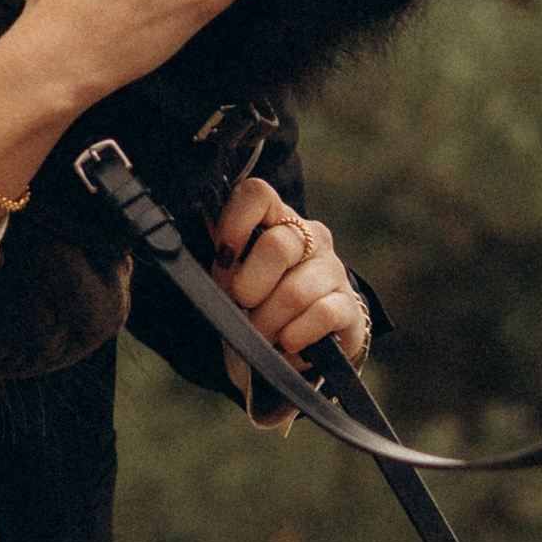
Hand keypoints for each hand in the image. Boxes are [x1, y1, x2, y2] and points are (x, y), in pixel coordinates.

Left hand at [210, 175, 370, 429]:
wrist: (297, 347)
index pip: (256, 194)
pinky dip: (295, 337)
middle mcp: (310, 236)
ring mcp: (333, 269)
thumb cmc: (258, 305)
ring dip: (268, 323)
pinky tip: (289, 344)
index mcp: (276, 220)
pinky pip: (321, 316)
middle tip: (244, 307)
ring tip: (263, 336)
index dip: (234, 223)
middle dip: (249, 288)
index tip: (223, 258)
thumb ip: (221, 259)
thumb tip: (191, 246)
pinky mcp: (350, 305)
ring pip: (295, 291)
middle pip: (277, 245)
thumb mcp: (232, 280)